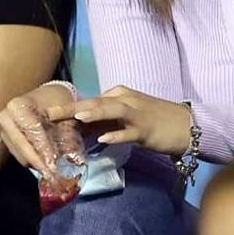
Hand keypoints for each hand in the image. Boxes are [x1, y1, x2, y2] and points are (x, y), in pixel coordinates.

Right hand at [0, 85, 82, 177]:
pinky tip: (47, 165)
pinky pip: (20, 157)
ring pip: (20, 155)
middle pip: (22, 146)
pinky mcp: (7, 141)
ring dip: (37, 164)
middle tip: (53, 174)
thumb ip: (69, 134)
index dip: (43, 147)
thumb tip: (74, 160)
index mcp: (17, 105)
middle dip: (38, 161)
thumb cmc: (58, 102)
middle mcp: (5, 118)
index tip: (54, 162)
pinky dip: (35, 162)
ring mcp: (4, 130)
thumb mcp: (67, 113)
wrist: (49, 97)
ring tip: (54, 173)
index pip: (31, 130)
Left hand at [45, 85, 191, 156]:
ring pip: (112, 110)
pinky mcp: (147, 129)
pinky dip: (117, 134)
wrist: (187, 126)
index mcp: (118, 95)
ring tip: (76, 117)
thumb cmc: (155, 122)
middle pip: (95, 102)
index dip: (67, 108)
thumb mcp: (125, 119)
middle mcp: (125, 100)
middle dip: (71, 108)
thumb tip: (79, 130)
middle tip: (48, 114)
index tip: (46, 114)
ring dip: (94, 113)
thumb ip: (104, 122)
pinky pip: (130, 132)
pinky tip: (105, 139)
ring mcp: (136, 113)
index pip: (89, 101)